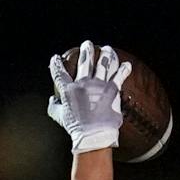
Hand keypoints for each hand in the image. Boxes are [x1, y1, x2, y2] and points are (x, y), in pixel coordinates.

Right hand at [47, 40, 128, 154]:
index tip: (56, 58)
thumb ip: (54, 106)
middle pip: (85, 61)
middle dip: (86, 50)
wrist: (93, 135)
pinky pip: (119, 76)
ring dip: (106, 54)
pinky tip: (127, 65)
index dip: (56, 64)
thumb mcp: (59, 117)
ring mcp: (98, 85)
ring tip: (107, 49)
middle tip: (87, 44)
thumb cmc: (75, 128)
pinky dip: (123, 70)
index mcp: (68, 90)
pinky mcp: (112, 90)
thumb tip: (52, 99)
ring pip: (103, 63)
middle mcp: (83, 83)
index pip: (59, 73)